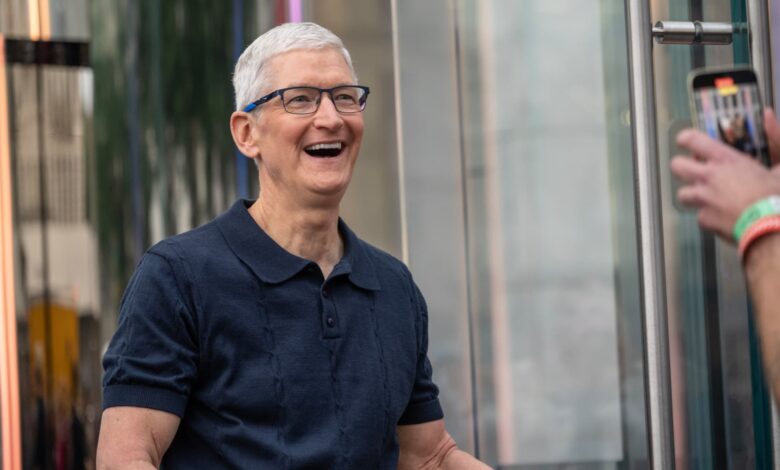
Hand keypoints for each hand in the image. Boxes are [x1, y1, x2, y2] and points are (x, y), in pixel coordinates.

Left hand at [670, 108, 779, 240]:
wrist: (771, 226)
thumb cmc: (776, 196)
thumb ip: (776, 138)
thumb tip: (768, 116)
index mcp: (726, 159)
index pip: (692, 140)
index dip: (685, 139)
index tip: (685, 141)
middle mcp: (709, 177)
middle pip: (677, 166)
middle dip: (682, 167)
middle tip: (693, 171)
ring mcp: (703, 199)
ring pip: (682, 194)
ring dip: (692, 196)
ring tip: (708, 198)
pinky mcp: (704, 219)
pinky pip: (700, 216)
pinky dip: (709, 217)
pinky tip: (723, 217)